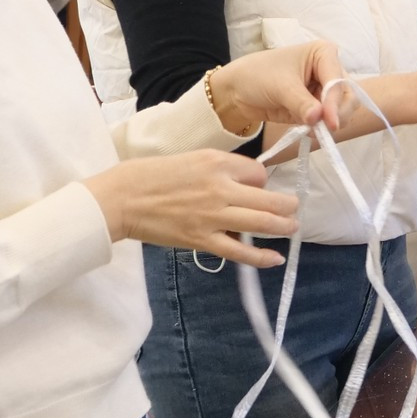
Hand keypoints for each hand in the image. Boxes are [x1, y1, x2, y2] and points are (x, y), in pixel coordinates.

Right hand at [86, 150, 296, 267]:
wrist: (122, 198)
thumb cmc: (152, 175)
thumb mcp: (192, 158)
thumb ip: (222, 169)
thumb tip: (249, 184)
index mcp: (217, 163)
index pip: (258, 173)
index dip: (262, 182)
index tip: (259, 188)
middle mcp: (220, 188)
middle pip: (270, 199)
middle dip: (288, 205)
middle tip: (294, 208)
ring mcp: (213, 216)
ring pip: (262, 224)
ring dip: (284, 227)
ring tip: (293, 228)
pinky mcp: (202, 240)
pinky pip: (239, 252)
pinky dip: (262, 257)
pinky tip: (276, 259)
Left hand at [210, 41, 348, 134]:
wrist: (237, 91)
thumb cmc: (257, 75)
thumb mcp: (280, 87)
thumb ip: (301, 103)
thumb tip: (319, 119)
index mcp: (323, 54)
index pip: (338, 80)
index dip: (336, 102)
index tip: (330, 122)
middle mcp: (329, 70)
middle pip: (348, 96)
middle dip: (338, 114)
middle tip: (323, 129)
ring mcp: (324, 90)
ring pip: (342, 111)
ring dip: (330, 123)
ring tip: (310, 130)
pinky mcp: (318, 108)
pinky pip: (328, 121)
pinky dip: (321, 129)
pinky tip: (307, 131)